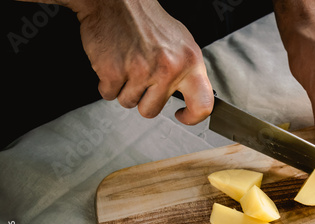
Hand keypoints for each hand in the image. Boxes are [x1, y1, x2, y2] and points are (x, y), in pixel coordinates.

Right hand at [70, 0, 212, 122]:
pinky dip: (107, 83)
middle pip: (152, 110)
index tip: (182, 116)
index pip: (203, 104)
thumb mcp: (181, 43)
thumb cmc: (147, 21)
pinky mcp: (114, 72)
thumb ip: (187, 71)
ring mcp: (141, 72)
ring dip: (124, 89)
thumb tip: (194, 96)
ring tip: (127, 65)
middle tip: (141, 78)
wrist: (116, 1)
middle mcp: (168, 69)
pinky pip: (108, 94)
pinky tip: (114, 63)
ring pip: (129, 103)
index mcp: (189, 62)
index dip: (192, 117)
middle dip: (143, 99)